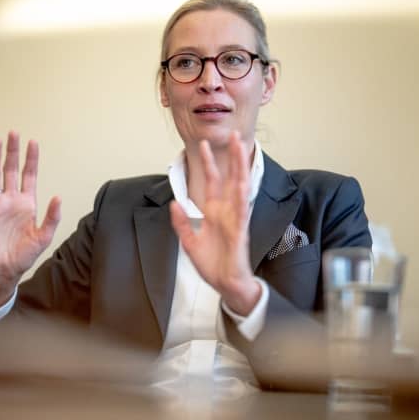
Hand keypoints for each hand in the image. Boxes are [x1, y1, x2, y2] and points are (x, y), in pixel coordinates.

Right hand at [0, 131, 60, 310]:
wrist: (4, 271)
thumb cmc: (24, 256)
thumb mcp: (43, 238)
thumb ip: (51, 218)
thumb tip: (58, 197)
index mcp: (28, 204)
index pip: (29, 175)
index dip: (31, 159)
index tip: (33, 142)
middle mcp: (11, 200)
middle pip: (11, 170)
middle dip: (13, 152)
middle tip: (14, 133)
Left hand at [169, 132, 260, 315]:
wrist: (225, 284)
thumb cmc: (213, 264)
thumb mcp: (190, 242)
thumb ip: (182, 223)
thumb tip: (174, 203)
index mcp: (214, 213)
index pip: (212, 182)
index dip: (208, 164)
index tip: (204, 145)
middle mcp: (226, 212)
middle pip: (230, 178)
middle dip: (232, 157)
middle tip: (233, 134)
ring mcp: (235, 220)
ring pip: (239, 188)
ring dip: (240, 168)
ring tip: (242, 149)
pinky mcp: (240, 232)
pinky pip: (242, 211)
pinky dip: (242, 197)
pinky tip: (243, 183)